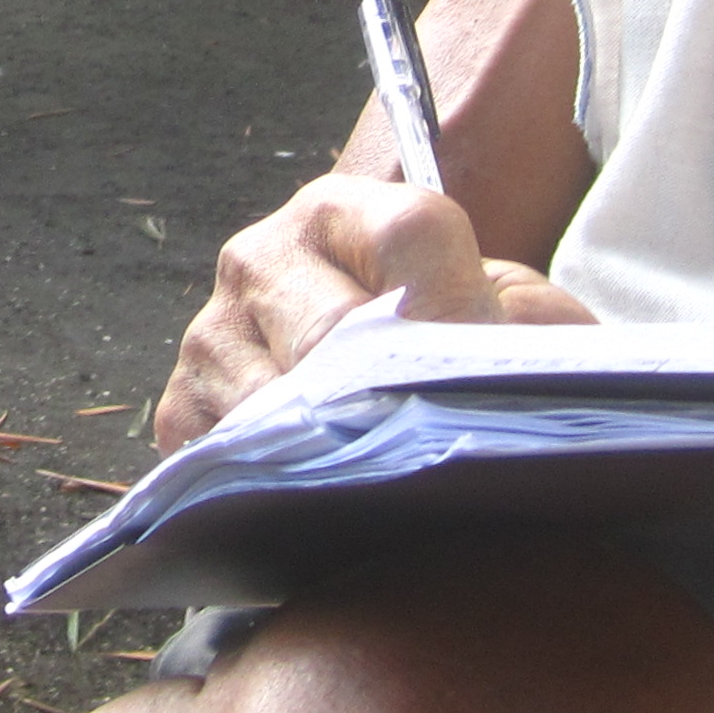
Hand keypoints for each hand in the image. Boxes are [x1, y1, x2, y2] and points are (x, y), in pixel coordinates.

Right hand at [155, 174, 594, 450]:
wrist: (373, 366)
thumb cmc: (453, 336)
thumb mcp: (510, 313)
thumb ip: (533, 324)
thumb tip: (517, 366)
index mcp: (347, 211)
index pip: (411, 235)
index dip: (463, 306)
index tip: (488, 367)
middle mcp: (261, 257)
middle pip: (332, 330)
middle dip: (396, 397)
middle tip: (443, 447)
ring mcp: (212, 335)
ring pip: (276, 407)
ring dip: (337, 455)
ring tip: (393, 486)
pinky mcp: (180, 408)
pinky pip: (223, 461)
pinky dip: (274, 491)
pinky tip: (324, 501)